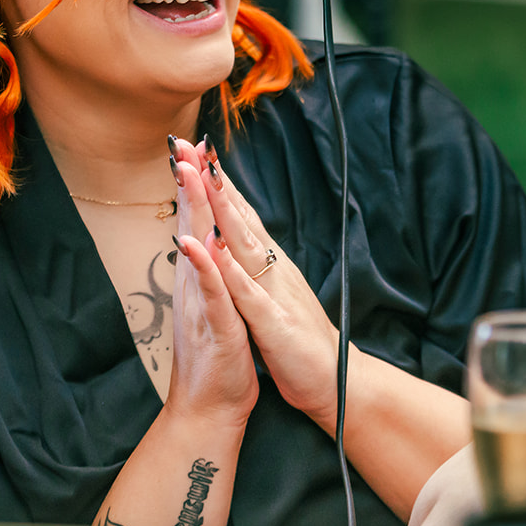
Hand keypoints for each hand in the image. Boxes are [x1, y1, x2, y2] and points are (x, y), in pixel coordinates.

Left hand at [177, 136, 343, 422]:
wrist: (334, 381)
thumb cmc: (295, 337)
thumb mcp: (269, 291)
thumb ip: (254, 262)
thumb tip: (234, 233)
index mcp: (266, 262)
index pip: (238, 213)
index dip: (215, 181)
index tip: (193, 148)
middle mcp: (272, 268)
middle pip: (240, 216)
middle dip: (214, 180)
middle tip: (192, 144)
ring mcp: (274, 292)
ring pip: (244, 243)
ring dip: (223, 209)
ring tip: (202, 177)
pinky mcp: (274, 323)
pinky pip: (249, 293)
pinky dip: (231, 269)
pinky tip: (214, 247)